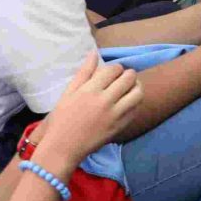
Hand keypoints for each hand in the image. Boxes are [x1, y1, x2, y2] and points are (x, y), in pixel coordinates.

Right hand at [35, 54, 141, 171]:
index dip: (115, 68)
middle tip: (121, 79)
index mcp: (90, 90)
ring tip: (128, 88)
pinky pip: (136, 108)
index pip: (114, 69)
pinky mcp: (121, 126)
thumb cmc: (62, 118)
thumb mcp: (68, 93)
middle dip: (127, 74)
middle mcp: (105, 101)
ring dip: (136, 86)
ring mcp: (115, 115)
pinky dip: (135, 102)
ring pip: (138, 93)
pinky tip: (126, 102)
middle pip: (129, 78)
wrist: (63, 147)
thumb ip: (84, 72)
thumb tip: (94, 53)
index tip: (111, 73)